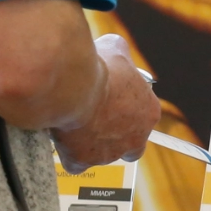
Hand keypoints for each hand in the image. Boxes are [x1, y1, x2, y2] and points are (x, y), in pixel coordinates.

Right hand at [52, 35, 159, 173]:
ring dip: (90, 140)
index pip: (144, 116)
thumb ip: (120, 53)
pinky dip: (68, 152)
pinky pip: (76, 162)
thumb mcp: (115, 48)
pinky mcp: (84, 161)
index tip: (112, 99)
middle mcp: (134, 138)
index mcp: (149, 112)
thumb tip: (114, 49)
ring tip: (74, 119)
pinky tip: (61, 135)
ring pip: (101, 153)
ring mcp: (109, 153)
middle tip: (97, 116)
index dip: (127, 108)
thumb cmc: (99, 68)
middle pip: (129, 143)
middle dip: (115, 133)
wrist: (75, 88)